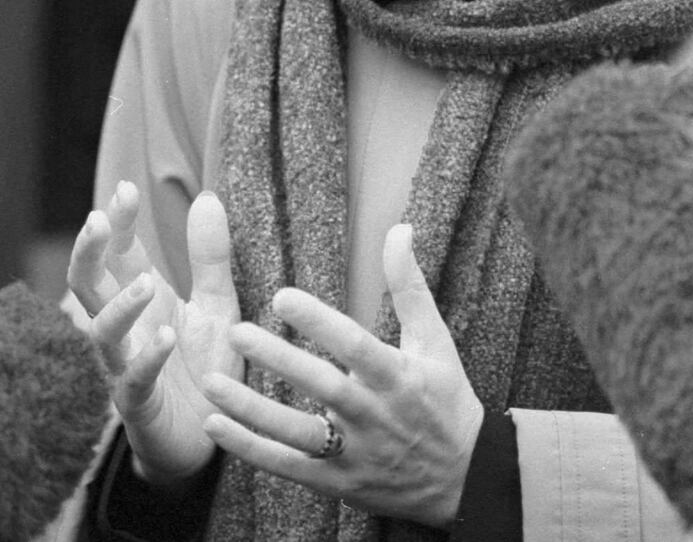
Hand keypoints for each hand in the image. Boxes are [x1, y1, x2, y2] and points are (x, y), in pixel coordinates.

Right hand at [67, 182, 241, 486]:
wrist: (210, 437)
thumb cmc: (205, 365)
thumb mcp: (218, 302)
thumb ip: (209, 255)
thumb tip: (207, 195)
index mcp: (142, 298)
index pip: (119, 253)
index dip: (117, 221)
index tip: (125, 189)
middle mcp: (127, 329)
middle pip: (89, 285)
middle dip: (89, 251)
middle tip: (99, 219)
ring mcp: (127, 366)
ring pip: (101, 333)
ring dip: (120, 305)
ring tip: (147, 282)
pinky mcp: (141, 405)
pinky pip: (134, 381)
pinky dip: (147, 358)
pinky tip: (165, 337)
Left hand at [203, 224, 483, 526]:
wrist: (463, 479)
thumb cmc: (446, 398)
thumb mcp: (435, 339)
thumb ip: (408, 284)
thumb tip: (399, 228)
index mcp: (398, 377)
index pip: (354, 346)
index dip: (319, 323)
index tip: (283, 297)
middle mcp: (373, 416)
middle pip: (321, 387)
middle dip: (278, 360)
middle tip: (237, 331)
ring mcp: (354, 453)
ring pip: (297, 433)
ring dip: (251, 409)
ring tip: (211, 381)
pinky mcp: (337, 482)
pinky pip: (287, 467)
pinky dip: (249, 449)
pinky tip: (215, 425)